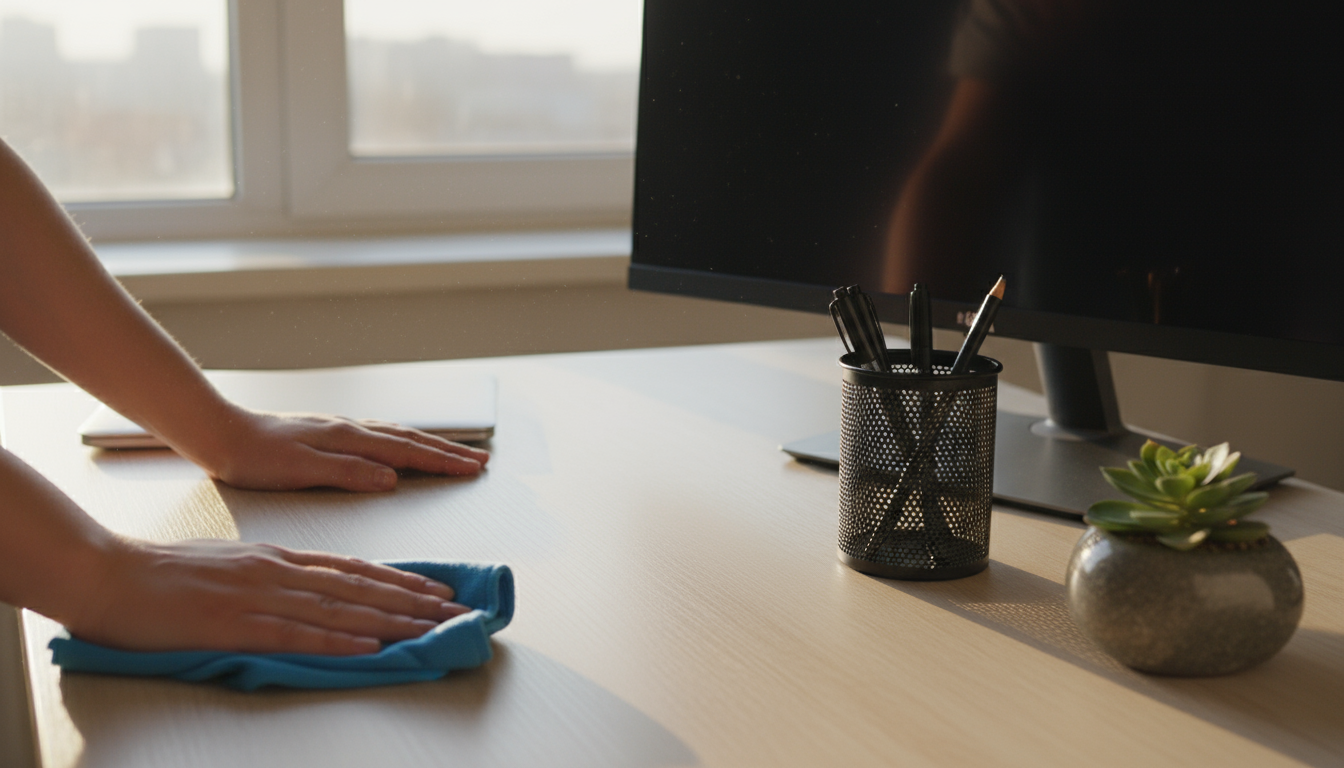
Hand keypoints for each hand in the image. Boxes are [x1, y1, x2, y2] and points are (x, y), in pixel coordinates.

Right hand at [67, 539, 471, 654]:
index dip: (397, 580)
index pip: (352, 569)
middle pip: (360, 587)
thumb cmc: (162, 574)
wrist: (108, 573)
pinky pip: (298, 634)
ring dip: (391, 620)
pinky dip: (339, 641)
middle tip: (454, 609)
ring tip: (430, 627)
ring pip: (341, 610)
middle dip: (412, 600)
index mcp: (276, 558)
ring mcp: (260, 596)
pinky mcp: (237, 624)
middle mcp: (278, 571)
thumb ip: (269, 576)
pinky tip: (369, 645)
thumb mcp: (229, 565)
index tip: (433, 590)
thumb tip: (304, 590)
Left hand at [189, 407, 489, 491]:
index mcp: (348, 439)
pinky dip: (405, 441)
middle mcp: (350, 430)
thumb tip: (391, 478)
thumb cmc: (254, 457)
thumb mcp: (300, 469)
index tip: (473, 469)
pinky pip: (381, 436)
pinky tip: (404, 447)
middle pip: (411, 439)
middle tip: (480, 461)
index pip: (407, 451)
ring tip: (455, 453)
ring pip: (398, 435)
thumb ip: (348, 472)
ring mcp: (341, 430)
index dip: (443, 461)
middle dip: (448, 451)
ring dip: (431, 445)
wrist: (220, 434)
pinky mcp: (330, 435)